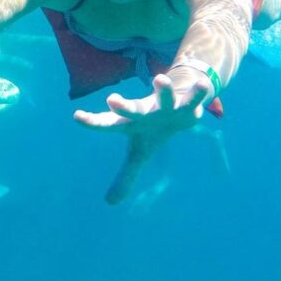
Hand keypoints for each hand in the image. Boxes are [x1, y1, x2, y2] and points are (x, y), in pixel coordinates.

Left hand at [73, 72, 213, 204]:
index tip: (77, 116)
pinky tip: (203, 86)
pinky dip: (197, 93)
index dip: (93, 122)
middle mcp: (145, 113)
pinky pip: (194, 98)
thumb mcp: (139, 154)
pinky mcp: (187, 105)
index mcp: (130, 124)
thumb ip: (126, 176)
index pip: (107, 124)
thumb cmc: (152, 130)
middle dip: (124, 106)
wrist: (176, 104)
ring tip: (160, 78)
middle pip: (133, 110)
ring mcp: (166, 106)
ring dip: (163, 89)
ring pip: (164, 96)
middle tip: (112, 100)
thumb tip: (109, 203)